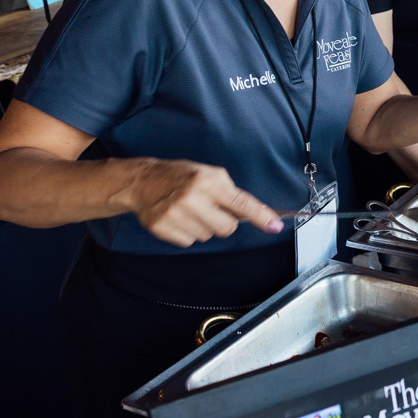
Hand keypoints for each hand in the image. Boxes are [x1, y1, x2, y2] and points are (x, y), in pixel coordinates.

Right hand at [128, 159, 281, 247]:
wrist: (142, 181)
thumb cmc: (180, 176)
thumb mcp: (208, 175)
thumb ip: (230, 193)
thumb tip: (253, 214)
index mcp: (207, 182)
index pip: (241, 203)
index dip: (260, 216)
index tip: (275, 226)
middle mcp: (192, 198)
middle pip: (227, 228)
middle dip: (224, 222)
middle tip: (210, 210)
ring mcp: (175, 214)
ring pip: (207, 237)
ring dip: (204, 227)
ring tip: (190, 211)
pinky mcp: (162, 228)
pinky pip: (189, 242)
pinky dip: (187, 233)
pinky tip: (179, 219)